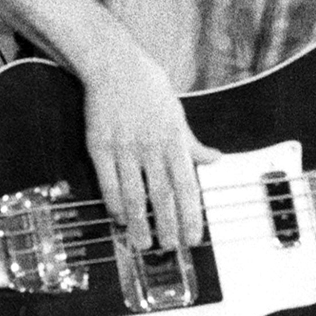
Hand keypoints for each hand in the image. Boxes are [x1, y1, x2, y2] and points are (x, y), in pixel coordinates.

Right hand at [82, 48, 220, 251]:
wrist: (115, 67)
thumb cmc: (150, 89)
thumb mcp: (178, 115)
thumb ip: (193, 143)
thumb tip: (216, 159)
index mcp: (174, 140)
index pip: (187, 185)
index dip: (191, 214)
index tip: (194, 236)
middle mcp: (151, 147)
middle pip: (162, 195)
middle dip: (167, 225)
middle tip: (170, 248)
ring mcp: (124, 148)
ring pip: (134, 194)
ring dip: (139, 222)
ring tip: (143, 243)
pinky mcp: (99, 147)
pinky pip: (108, 182)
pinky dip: (114, 203)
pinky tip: (119, 218)